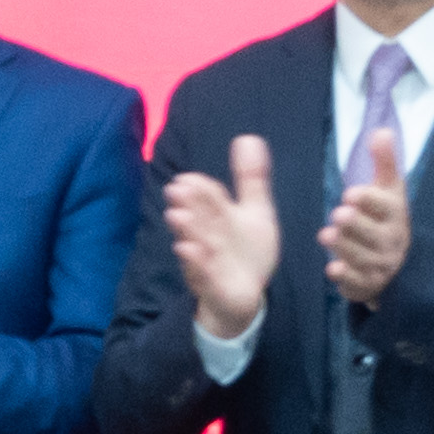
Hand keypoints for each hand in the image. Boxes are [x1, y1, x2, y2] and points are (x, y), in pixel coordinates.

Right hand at [162, 133, 279, 333]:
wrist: (244, 295)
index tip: (187, 178)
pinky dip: (195, 262)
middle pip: (198, 215)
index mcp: (218, 215)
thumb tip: (248, 138)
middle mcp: (208, 234)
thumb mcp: (256, 212)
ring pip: (195, 241)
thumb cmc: (246, 251)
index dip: (198, 187)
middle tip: (177, 189)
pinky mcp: (211, 283)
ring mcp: (207, 259)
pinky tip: (189, 250)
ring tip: (178, 216)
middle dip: (188, 203)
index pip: (207, 196)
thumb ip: (251, 179)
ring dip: (187, 229)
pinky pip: (201, 272)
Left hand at [318, 124, 411, 307]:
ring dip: (345, 247)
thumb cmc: (385, 218)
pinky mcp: (367, 284)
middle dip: (356, 224)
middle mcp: (391, 241)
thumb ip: (384, 162)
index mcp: (396, 214)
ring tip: (325, 236)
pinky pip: (357, 283)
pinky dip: (345, 278)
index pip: (387, 207)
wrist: (397, 262)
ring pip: (363, 258)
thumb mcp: (389, 189)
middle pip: (375, 235)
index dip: (370, 200)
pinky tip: (331, 270)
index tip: (350, 193)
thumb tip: (381, 130)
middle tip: (338, 214)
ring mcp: (381, 265)